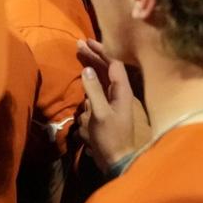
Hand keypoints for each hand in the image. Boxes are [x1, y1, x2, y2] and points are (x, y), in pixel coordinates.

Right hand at [75, 39, 150, 172]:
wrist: (116, 159)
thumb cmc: (110, 137)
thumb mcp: (100, 114)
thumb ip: (94, 90)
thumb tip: (87, 69)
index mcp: (123, 92)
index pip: (114, 63)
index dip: (101, 51)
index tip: (86, 43)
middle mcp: (120, 93)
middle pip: (108, 69)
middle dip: (94, 56)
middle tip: (79, 45)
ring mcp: (114, 101)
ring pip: (103, 78)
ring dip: (92, 66)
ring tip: (81, 56)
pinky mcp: (107, 109)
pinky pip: (98, 90)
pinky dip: (90, 81)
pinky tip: (84, 78)